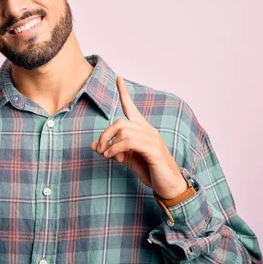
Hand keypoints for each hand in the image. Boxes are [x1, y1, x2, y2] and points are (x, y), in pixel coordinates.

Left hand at [90, 76, 187, 198]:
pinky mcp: (153, 150)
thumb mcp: (126, 158)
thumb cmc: (149, 169)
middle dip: (105, 135)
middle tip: (100, 149)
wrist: (168, 185)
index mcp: (142, 129)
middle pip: (120, 122)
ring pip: (124, 131)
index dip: (124, 93)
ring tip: (106, 155)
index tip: (118, 79)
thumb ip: (111, 150)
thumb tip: (93, 145)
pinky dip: (116, 149)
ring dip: (109, 144)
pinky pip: (130, 143)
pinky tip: (112, 157)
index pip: (131, 108)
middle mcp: (148, 130)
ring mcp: (152, 139)